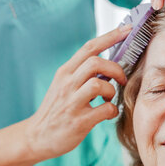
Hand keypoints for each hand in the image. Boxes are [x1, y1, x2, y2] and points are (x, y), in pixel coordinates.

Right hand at [23, 26, 130, 160]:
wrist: (36, 136)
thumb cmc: (57, 109)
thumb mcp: (64, 85)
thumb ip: (83, 74)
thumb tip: (110, 65)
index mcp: (65, 72)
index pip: (89, 47)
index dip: (111, 36)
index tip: (128, 29)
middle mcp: (67, 84)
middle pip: (96, 62)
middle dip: (115, 68)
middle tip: (120, 79)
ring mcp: (71, 103)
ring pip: (99, 84)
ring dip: (112, 90)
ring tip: (109, 98)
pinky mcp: (78, 122)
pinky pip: (105, 109)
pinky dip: (112, 110)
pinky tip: (108, 113)